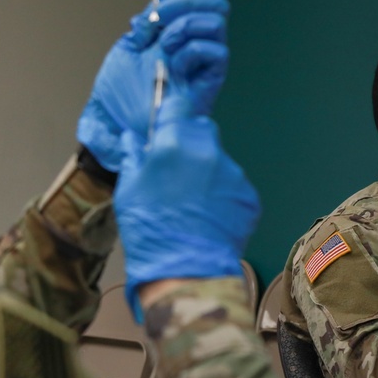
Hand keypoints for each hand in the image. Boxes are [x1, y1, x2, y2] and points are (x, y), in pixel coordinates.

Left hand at [76, 0, 229, 170]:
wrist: (118, 122)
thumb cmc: (121, 91)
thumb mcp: (129, 47)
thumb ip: (147, 23)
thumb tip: (159, 3)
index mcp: (177, 31)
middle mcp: (196, 42)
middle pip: (215, 4)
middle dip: (186, 1)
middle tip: (159, 18)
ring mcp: (204, 62)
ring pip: (217, 23)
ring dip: (186, 25)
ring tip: (165, 44)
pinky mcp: (210, 81)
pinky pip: (218, 53)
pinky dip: (193, 50)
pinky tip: (175, 65)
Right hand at [114, 115, 260, 320]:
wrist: (186, 272)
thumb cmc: (149, 231)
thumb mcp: (128, 190)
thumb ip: (133, 157)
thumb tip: (134, 138)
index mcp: (174, 143)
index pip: (178, 105)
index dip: (172, 114)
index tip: (168, 125)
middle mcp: (208, 151)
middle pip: (202, 130)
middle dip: (190, 143)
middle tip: (177, 172)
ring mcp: (233, 174)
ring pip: (219, 160)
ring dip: (208, 172)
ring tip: (194, 204)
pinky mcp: (249, 197)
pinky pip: (234, 187)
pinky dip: (223, 196)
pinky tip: (209, 218)